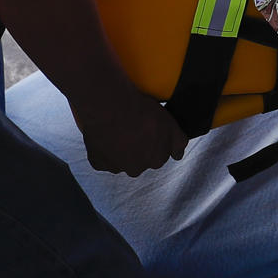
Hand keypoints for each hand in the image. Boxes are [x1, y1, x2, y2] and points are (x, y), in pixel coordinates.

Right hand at [70, 88, 186, 176]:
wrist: (110, 108)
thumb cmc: (141, 113)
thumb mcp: (171, 124)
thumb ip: (178, 142)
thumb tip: (178, 155)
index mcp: (156, 160)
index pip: (159, 155)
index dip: (154, 141)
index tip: (148, 131)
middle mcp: (137, 168)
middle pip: (139, 159)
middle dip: (137, 148)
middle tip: (132, 128)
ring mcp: (117, 167)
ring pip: (120, 160)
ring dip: (120, 149)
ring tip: (117, 130)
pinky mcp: (99, 163)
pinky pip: (102, 159)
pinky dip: (103, 150)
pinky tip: (105, 136)